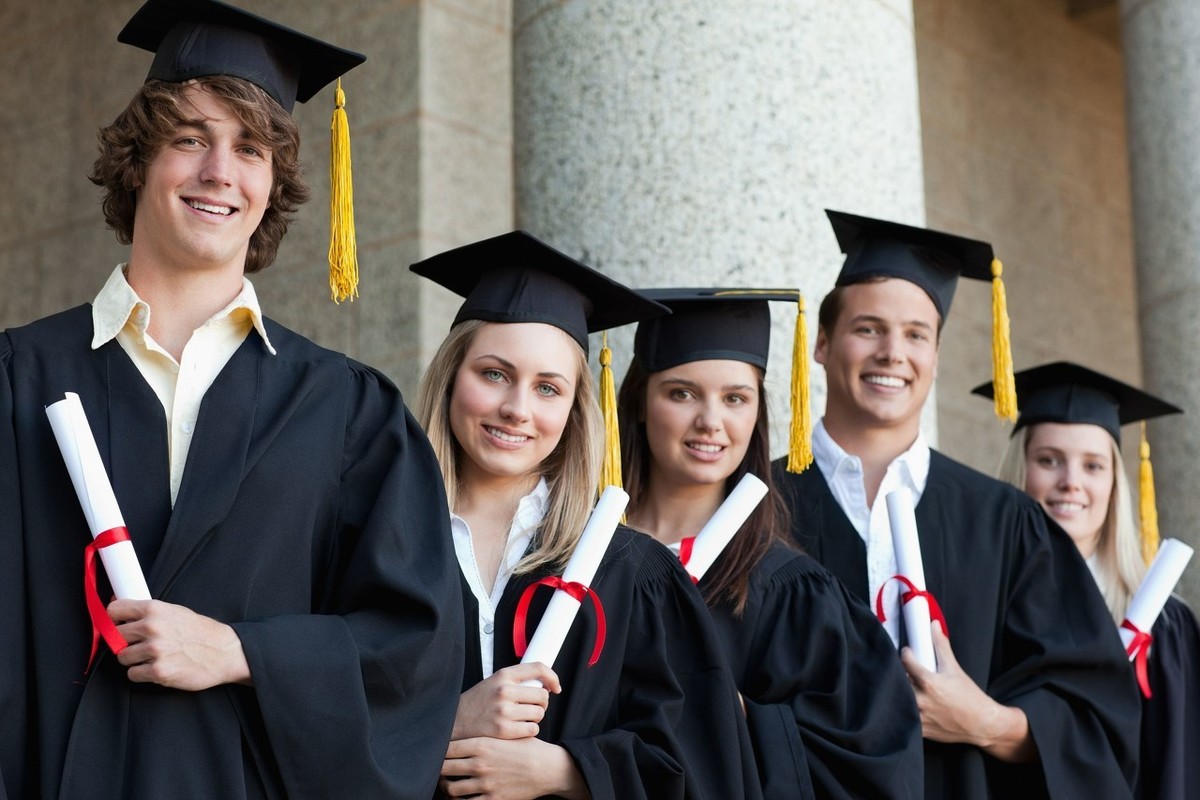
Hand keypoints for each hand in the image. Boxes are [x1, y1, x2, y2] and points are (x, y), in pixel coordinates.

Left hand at [108, 599, 250, 690]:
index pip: (114, 610)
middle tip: (139, 643)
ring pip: (122, 657)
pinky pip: (133, 674)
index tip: (116, 624)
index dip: (113, 618)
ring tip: (152, 656)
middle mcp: (152, 628)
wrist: (224, 652)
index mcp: (155, 609)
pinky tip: (157, 667)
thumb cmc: (201, 632)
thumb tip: (119, 608)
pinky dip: (142, 673)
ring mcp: (155, 651)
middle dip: (124, 641)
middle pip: (114, 636)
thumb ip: (148, 612)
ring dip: (134, 659)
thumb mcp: (176, 611)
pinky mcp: (158, 672)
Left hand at [439, 737, 587, 799]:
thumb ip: (485, 736)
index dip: (439, 750)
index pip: (447, 748)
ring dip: (446, 788)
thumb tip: (465, 733)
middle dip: (439, 769)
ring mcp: (485, 783)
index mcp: (482, 744)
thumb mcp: (506, 735)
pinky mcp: (493, 799)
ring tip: (447, 785)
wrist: (546, 767)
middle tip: (439, 770)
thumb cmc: (527, 748)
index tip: (438, 751)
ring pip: (451, 788)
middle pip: (444, 768)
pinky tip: (461, 797)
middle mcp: (480, 764)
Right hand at [453, 662, 560, 740]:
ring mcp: (504, 711)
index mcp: (503, 675)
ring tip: (522, 718)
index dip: (552, 677)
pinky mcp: (503, 730)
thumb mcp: (493, 682)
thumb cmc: (477, 703)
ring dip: (535, 718)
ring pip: (539, 714)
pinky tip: (519, 728)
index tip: (556, 686)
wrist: (455, 722)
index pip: (538, 668)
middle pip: (542, 695)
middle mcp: (504, 691)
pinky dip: (530, 730)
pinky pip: (532, 730)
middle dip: (542, 703)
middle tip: (533, 707)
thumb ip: (515, 681)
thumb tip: (544, 684)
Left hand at [901, 623, 1034, 761]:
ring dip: (900, 691)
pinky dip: (904, 708)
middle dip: (899, 673)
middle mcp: (921, 700)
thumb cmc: (970, 697)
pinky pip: (904, 717)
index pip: (905, 662)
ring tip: (907, 685)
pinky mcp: (920, 729)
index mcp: (928, 682)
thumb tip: (934, 625)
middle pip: (897, 681)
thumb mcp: (954, 668)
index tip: (908, 653)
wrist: (982, 724)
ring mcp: (919, 716)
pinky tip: (910, 702)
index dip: (905, 654)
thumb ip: (941, 645)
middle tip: (905, 670)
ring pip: (898, 699)